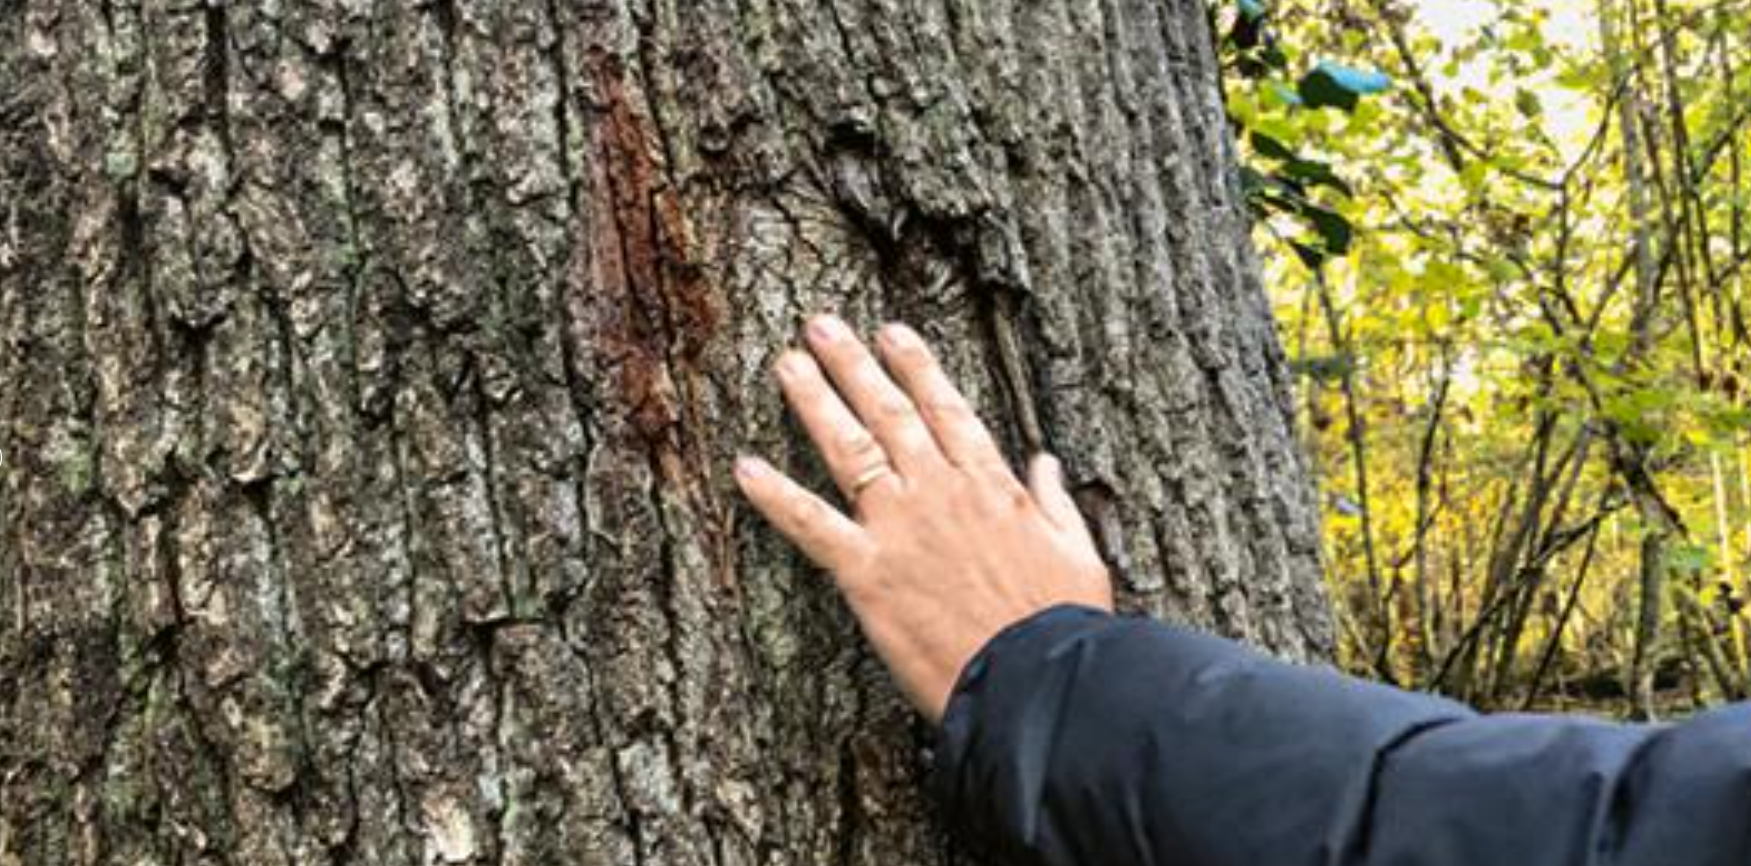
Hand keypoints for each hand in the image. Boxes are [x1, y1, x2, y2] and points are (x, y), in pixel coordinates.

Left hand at [733, 313, 1113, 721]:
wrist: (1035, 677)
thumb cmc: (1062, 623)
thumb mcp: (1077, 552)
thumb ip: (1055, 502)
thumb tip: (1045, 464)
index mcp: (991, 485)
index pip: (946, 409)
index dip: (917, 367)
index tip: (892, 332)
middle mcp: (939, 490)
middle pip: (889, 413)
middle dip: (853, 364)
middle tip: (821, 326)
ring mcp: (899, 526)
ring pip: (850, 448)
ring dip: (814, 401)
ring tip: (786, 364)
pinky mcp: (866, 571)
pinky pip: (810, 525)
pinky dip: (775, 496)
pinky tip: (745, 468)